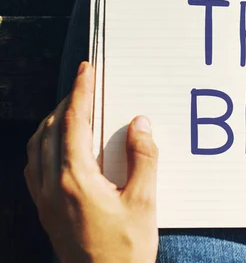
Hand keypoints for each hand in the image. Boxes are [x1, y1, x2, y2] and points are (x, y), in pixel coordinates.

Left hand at [24, 61, 158, 262]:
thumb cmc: (125, 250)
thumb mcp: (144, 202)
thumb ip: (144, 158)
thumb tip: (140, 122)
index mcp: (76, 180)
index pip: (73, 124)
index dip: (81, 92)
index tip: (86, 69)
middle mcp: (52, 186)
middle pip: (51, 130)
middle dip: (68, 101)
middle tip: (85, 83)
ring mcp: (44, 201)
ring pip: (37, 147)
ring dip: (53, 121)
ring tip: (73, 107)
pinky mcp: (44, 212)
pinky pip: (34, 166)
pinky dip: (43, 144)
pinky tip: (58, 145)